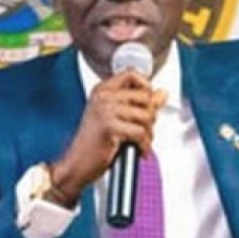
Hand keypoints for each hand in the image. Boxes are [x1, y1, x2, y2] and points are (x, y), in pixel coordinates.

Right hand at [51, 71, 166, 195]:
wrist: (77, 163)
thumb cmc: (94, 143)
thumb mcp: (116, 118)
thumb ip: (139, 104)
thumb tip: (161, 94)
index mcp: (102, 90)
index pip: (132, 74)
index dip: (146, 86)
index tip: (148, 101)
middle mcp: (103, 97)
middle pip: (145, 96)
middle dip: (151, 115)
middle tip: (144, 129)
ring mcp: (105, 110)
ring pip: (146, 115)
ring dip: (149, 133)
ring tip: (141, 141)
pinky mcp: (109, 127)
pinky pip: (140, 132)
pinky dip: (144, 145)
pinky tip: (138, 149)